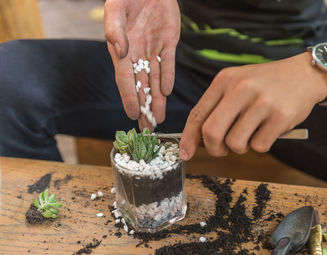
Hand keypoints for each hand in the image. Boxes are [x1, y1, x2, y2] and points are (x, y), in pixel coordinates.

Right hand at [104, 0, 179, 129]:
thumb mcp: (115, 9)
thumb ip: (114, 29)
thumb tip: (119, 50)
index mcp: (122, 51)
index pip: (125, 79)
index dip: (129, 97)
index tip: (132, 114)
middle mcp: (137, 55)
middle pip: (141, 86)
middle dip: (145, 107)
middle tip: (147, 128)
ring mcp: (153, 51)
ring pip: (156, 80)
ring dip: (158, 99)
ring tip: (159, 118)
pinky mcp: (169, 44)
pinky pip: (169, 64)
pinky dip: (168, 77)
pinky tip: (167, 92)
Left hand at [179, 53, 326, 160]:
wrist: (305, 74)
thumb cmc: (266, 84)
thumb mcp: (238, 84)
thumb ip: (218, 107)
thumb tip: (199, 140)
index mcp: (225, 80)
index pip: (197, 114)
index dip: (188, 138)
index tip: (185, 153)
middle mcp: (241, 88)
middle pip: (211, 133)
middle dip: (214, 149)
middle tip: (223, 149)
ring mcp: (262, 102)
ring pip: (235, 144)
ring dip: (241, 147)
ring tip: (252, 133)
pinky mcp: (281, 116)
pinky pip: (259, 147)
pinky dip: (261, 145)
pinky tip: (269, 130)